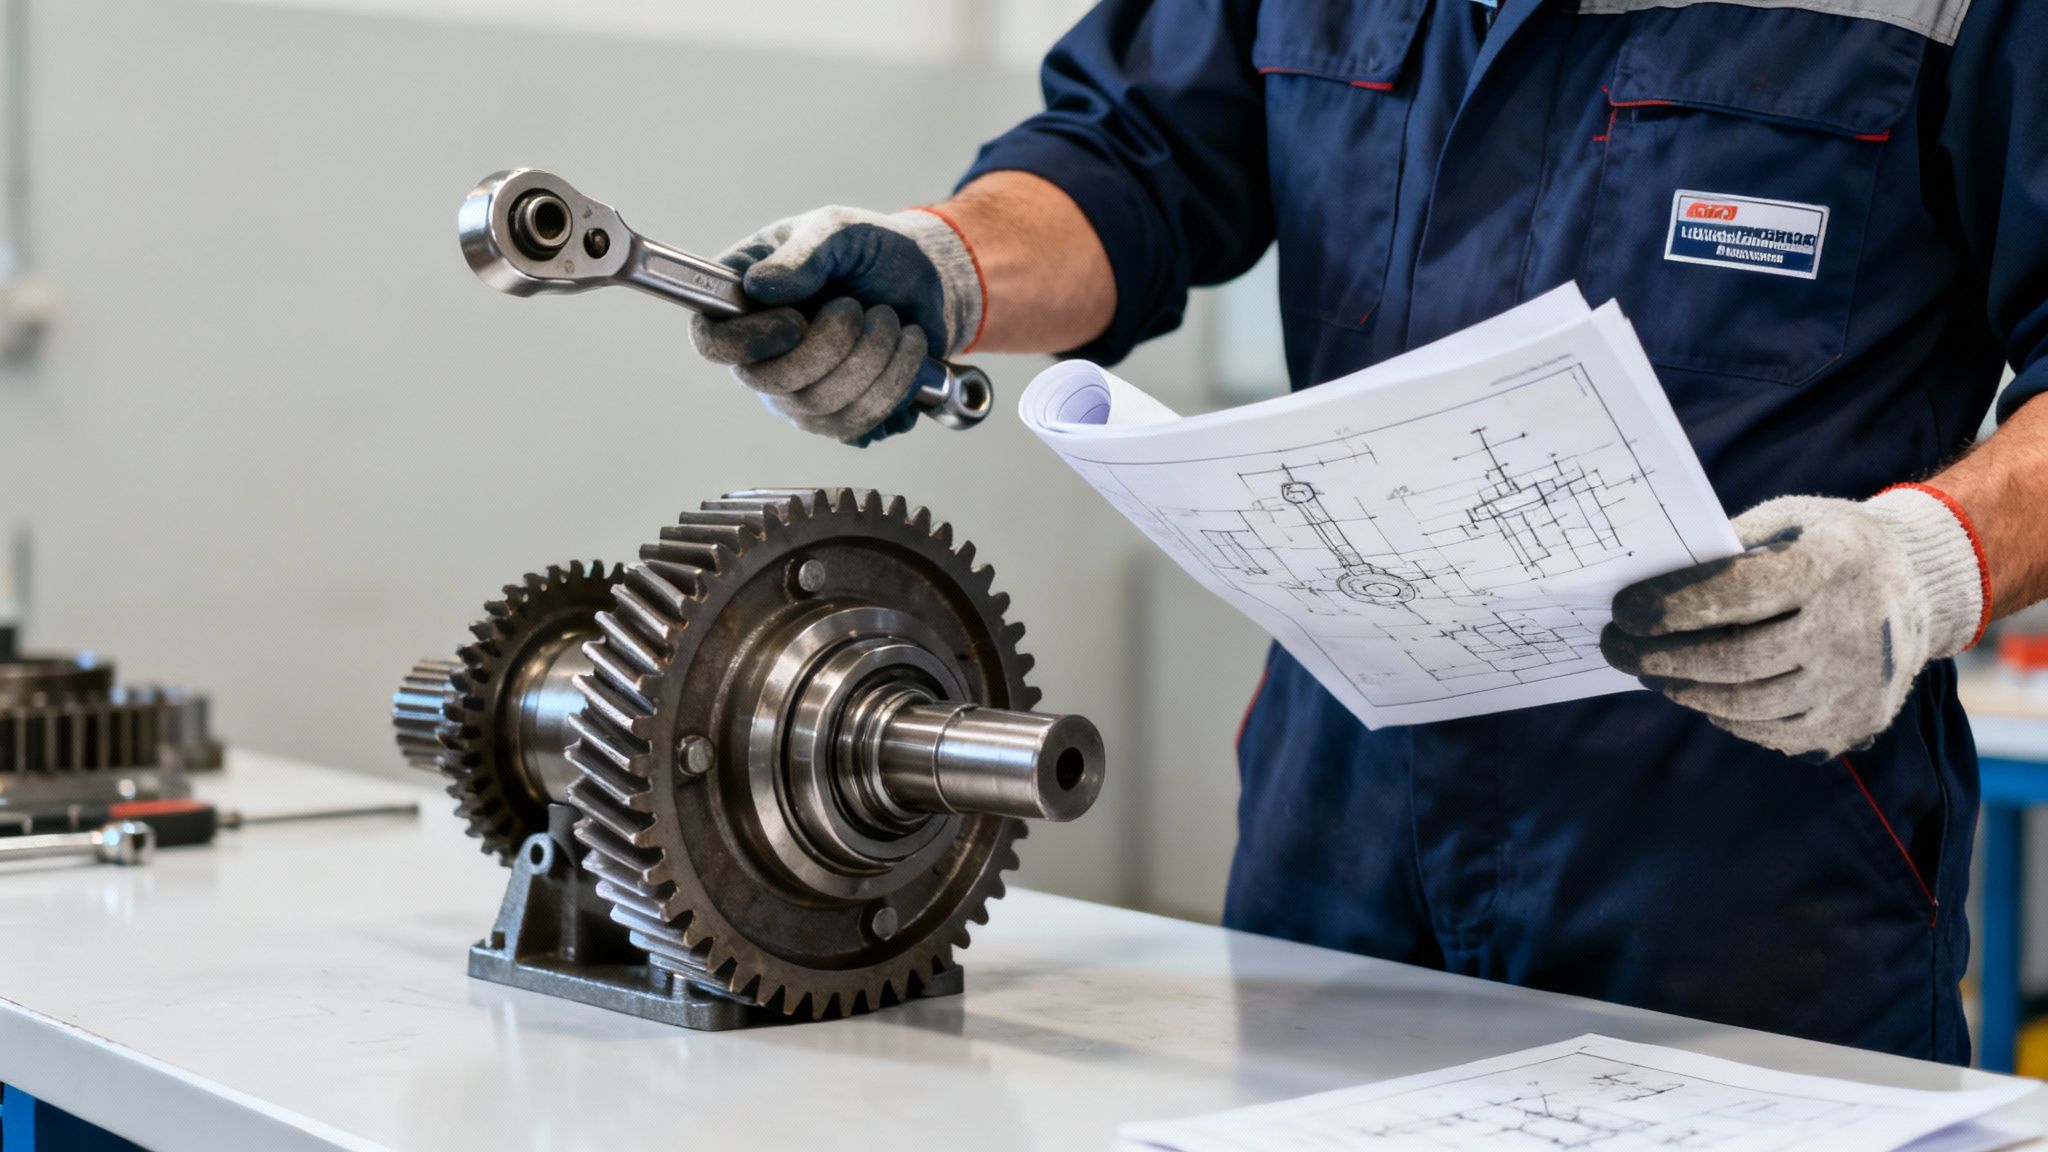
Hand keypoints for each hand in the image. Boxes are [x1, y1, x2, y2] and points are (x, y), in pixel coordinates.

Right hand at [690, 206, 982, 444]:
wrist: (922, 280)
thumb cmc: (867, 250)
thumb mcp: (838, 231)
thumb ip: (802, 254)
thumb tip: (758, 286)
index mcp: (743, 303)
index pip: (711, 342)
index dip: (747, 343)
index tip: (795, 322)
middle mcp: (762, 357)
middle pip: (772, 383)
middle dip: (832, 346)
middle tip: (861, 308)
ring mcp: (798, 395)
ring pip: (822, 407)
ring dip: (873, 359)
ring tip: (893, 321)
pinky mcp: (839, 419)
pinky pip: (858, 427)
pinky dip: (896, 385)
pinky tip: (907, 352)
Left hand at [1600, 488, 1987, 759]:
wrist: (1919, 582)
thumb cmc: (1824, 545)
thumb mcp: (1784, 521)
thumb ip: (1722, 550)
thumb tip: (1643, 583)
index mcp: (1827, 565)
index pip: (1734, 593)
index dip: (1668, 606)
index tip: (1621, 611)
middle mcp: (1849, 628)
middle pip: (1733, 659)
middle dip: (1660, 657)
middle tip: (1616, 648)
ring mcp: (1855, 683)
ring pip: (1747, 704)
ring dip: (1685, 689)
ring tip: (1653, 673)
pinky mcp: (1853, 722)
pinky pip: (1771, 731)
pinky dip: (1726, 715)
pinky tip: (1701, 693)